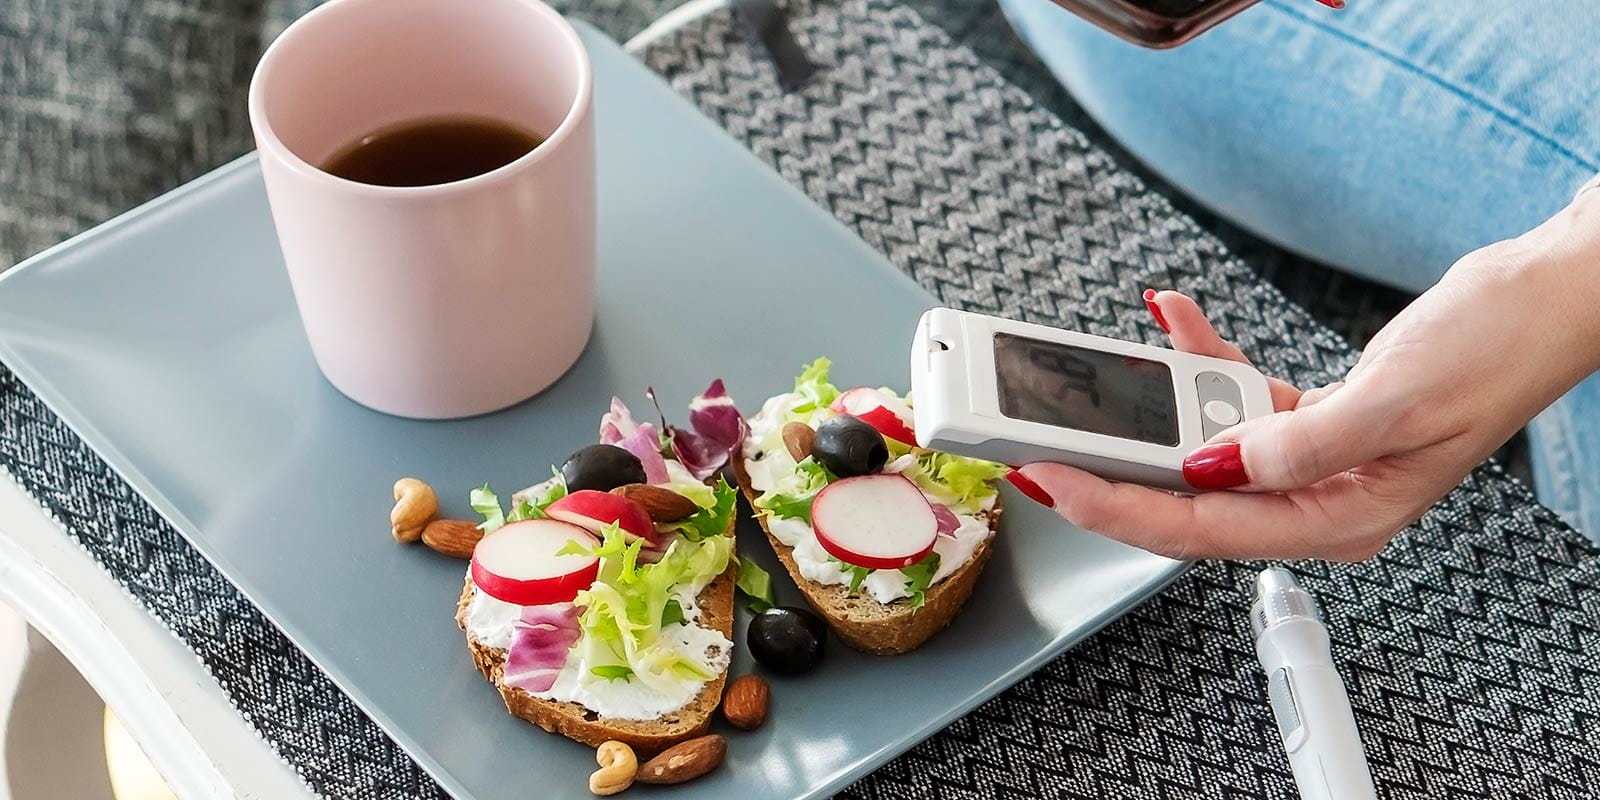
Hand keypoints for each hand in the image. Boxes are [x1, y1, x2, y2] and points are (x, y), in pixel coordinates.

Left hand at [1012, 191, 1599, 560]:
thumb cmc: (1494, 350)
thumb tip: (1217, 467)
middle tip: (1038, 442)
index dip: (1117, 507)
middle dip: (1110, 468)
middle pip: (1186, 500)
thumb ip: (1300, 443)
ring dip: (1154, 403)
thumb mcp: (1395, 400)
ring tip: (1098, 372)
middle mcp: (1318, 499)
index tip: (1053, 481)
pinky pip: (1235, 401)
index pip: (1201, 530)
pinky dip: (1203, 362)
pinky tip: (1174, 321)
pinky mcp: (1310, 421)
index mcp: (1339, 517)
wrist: (1542, 297)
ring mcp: (1311, 462)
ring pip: (1203, 449)